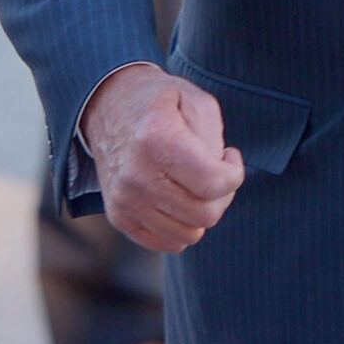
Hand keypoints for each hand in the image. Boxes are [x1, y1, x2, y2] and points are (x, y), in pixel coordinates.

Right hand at [78, 63, 244, 252]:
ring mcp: (124, 200)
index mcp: (157, 138)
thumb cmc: (160, 103)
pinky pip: (167, 243)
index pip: (212, 183)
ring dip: (204, 212)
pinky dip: (184, 227)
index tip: (229, 155)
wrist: (108, 107)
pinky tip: (182, 199)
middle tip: (216, 171)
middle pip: (204, 214)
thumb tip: (218, 177)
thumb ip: (214, 138)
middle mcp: (136, 175)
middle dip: (223, 195)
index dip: (234, 173)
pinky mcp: (118, 216)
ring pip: (189, 234)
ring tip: (197, 184)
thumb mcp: (195, 100)